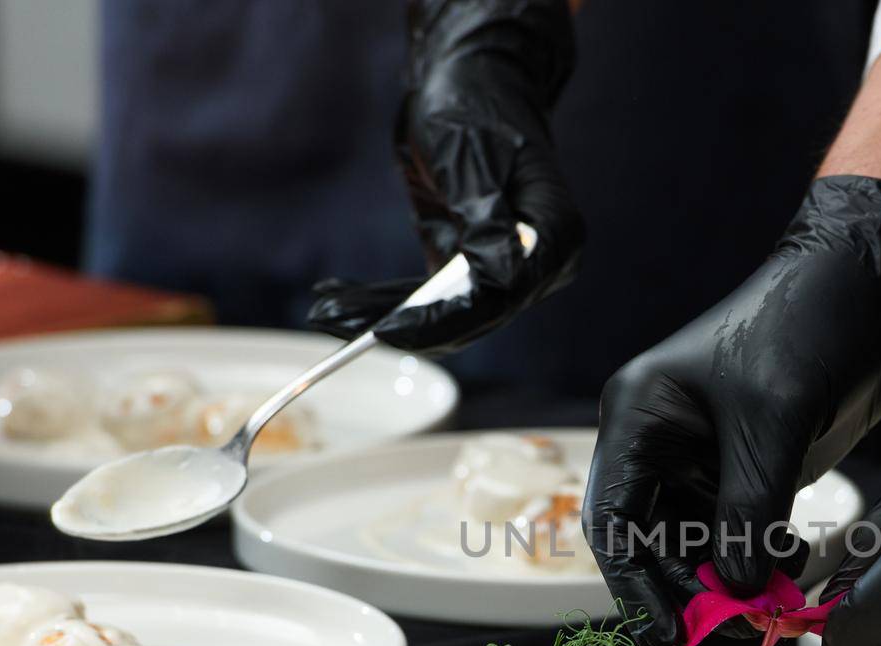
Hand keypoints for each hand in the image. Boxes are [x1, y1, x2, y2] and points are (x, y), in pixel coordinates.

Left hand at [307, 0, 581, 354]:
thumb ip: (487, 222)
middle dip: (404, 323)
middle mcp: (538, 263)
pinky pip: (430, 297)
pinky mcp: (470, 267)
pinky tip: (339, 301)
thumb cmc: (475, 107)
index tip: (388, 330)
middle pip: (474, 316)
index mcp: (554, 234)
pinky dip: (385, 301)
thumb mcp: (471, 159)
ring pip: (447, 314)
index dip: (445, 319)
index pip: (501, 296)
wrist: (470, 80)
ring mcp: (505, 269)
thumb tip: (502, 280)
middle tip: (334, 323)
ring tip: (326, 313)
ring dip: (383, 315)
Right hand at [584, 176, 880, 645]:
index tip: (667, 638)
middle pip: (654, 544)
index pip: (615, 521)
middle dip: (692, 593)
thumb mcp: (772, 422)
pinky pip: (741, 534)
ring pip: (699, 547)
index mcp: (639, 416)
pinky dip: (763, 561)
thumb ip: (749, 510)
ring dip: (732, 584)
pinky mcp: (748, 470)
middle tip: (738, 634)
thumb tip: (737, 593)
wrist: (869, 288)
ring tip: (772, 610)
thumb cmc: (804, 327)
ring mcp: (705, 460)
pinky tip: (793, 574)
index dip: (634, 587)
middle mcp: (660, 443)